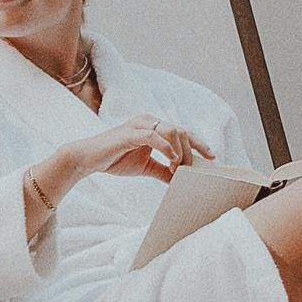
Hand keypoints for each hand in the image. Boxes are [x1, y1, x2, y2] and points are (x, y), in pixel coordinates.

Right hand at [66, 114, 211, 185]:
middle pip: (181, 131)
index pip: (182, 132)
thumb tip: (180, 180)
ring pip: (172, 131)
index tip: (212, 158)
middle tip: (191, 171)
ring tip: (180, 169)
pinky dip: (167, 149)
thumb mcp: (146, 167)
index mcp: (154, 127)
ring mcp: (140, 125)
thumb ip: (164, 170)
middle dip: (191, 152)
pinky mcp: (131, 133)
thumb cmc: (116, 159)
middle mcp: (150, 121)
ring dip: (180, 151)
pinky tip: (173, 161)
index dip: (199, 144)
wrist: (89, 159)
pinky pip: (155, 137)